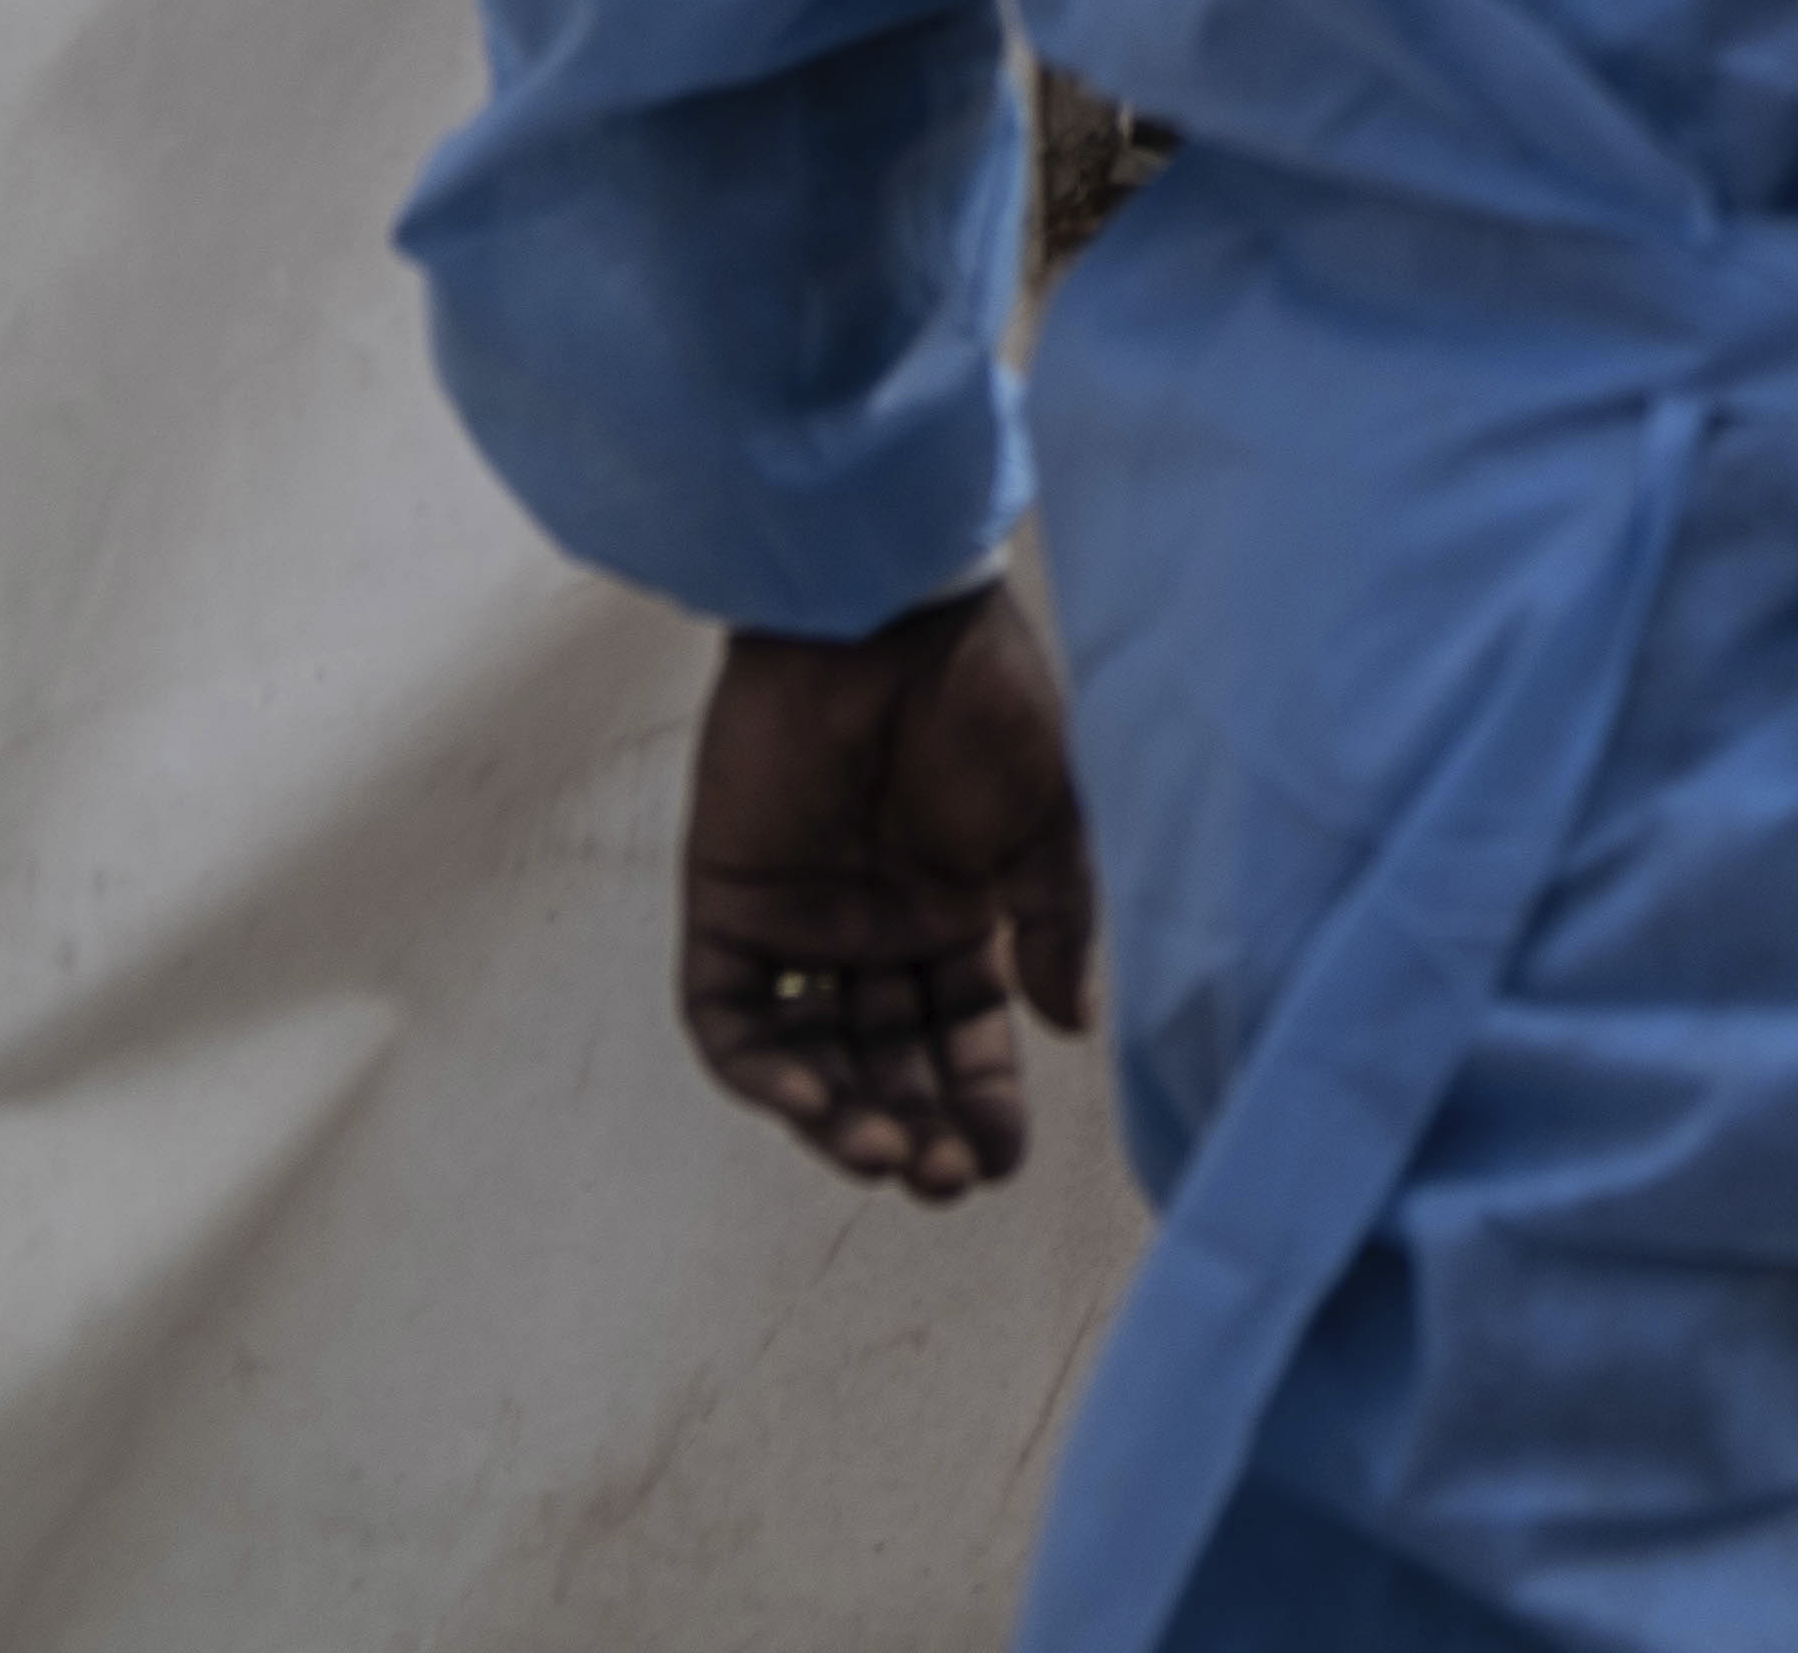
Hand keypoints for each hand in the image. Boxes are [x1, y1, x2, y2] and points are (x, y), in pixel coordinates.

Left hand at [676, 581, 1097, 1203]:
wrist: (885, 620)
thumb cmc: (984, 696)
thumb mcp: (1050, 817)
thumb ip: (1054, 920)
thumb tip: (1069, 1026)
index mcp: (960, 910)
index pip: (966, 1036)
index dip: (981, 1104)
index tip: (998, 1163)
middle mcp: (877, 928)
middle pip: (888, 1062)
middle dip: (915, 1126)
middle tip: (940, 1178)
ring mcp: (800, 923)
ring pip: (812, 1056)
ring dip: (841, 1115)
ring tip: (885, 1154)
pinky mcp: (728, 905)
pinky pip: (732, 1016)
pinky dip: (765, 1068)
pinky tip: (812, 1100)